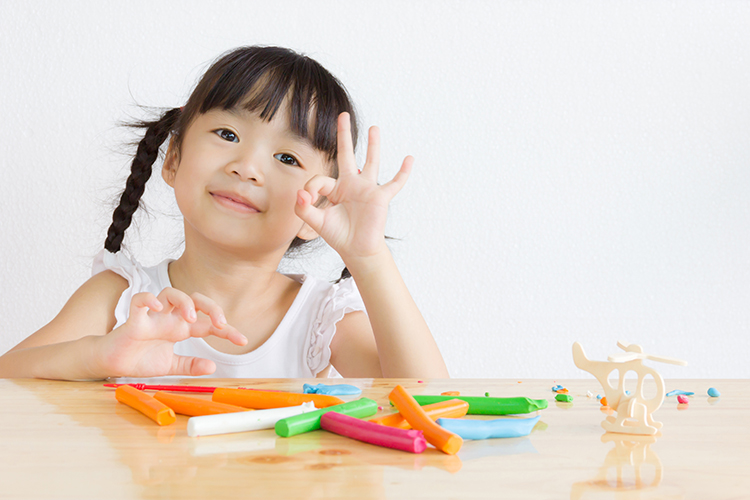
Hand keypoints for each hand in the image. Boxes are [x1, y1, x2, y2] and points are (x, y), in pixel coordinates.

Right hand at [95, 288, 246, 377]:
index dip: (227, 330)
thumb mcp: (170, 366)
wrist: (109, 364)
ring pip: (171, 293)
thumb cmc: (138, 359)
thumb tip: (213, 367)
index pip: (208, 323)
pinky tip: (159, 306)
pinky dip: (150, 299)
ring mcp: (153, 317)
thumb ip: (190, 365)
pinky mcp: (134, 320)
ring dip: (184, 302)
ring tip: (191, 319)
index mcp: (180, 329)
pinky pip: (140, 300)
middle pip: (195, 299)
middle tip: (221, 324)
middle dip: (212, 307)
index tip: (243, 340)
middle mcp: (169, 319)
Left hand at [295, 112, 411, 261]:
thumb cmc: (338, 235)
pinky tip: (409, 159)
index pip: (320, 179)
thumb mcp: (316, 221)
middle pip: (347, 154)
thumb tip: (300, 193)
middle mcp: (352, 184)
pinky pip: (394, 183)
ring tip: (374, 128)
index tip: (307, 201)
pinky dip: (403, 172)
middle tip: (343, 115)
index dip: (311, 189)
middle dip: (344, 135)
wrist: (356, 250)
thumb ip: (303, 208)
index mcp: (336, 189)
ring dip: (373, 145)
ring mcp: (367, 189)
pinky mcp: (380, 198)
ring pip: (371, 162)